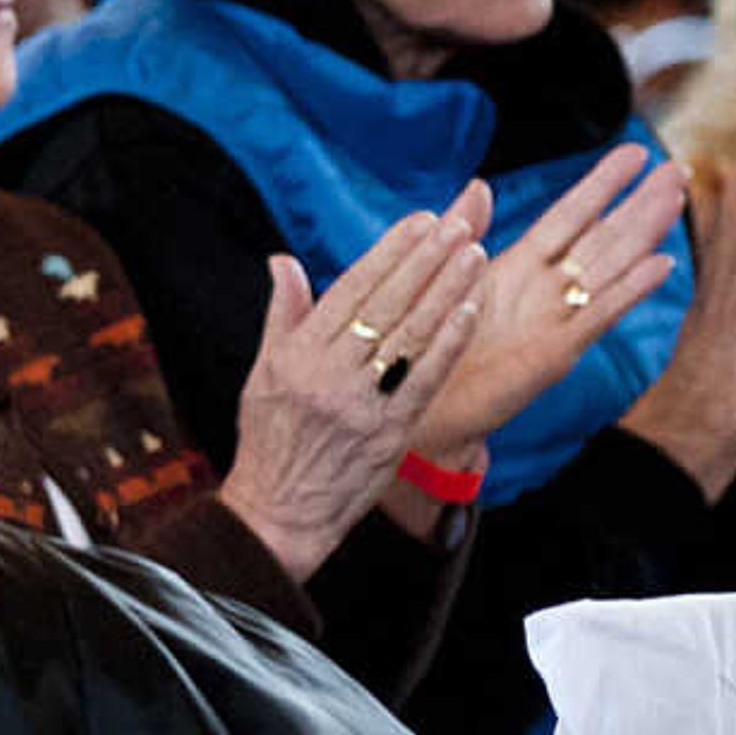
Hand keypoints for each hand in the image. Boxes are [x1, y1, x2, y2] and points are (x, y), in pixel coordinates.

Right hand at [216, 207, 486, 579]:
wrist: (277, 512)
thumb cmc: (269, 441)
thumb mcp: (262, 374)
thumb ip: (282, 316)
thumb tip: (284, 261)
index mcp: (296, 355)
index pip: (349, 291)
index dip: (388, 254)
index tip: (419, 222)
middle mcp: (326, 374)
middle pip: (385, 306)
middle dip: (425, 262)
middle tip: (457, 225)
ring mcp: (359, 404)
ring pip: (409, 337)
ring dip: (446, 293)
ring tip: (473, 256)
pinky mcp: (386, 433)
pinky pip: (423, 381)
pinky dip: (447, 344)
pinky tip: (469, 313)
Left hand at [411, 149, 686, 456]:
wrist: (424, 406)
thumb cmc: (433, 342)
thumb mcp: (449, 278)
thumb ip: (466, 230)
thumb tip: (481, 182)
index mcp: (519, 267)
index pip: (570, 215)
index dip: (602, 184)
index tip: (634, 150)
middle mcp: (546, 290)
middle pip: (603, 237)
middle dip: (639, 204)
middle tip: (677, 168)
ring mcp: (557, 319)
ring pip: (611, 268)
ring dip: (644, 234)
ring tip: (676, 198)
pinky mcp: (557, 352)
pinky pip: (599, 315)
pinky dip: (629, 290)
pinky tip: (660, 263)